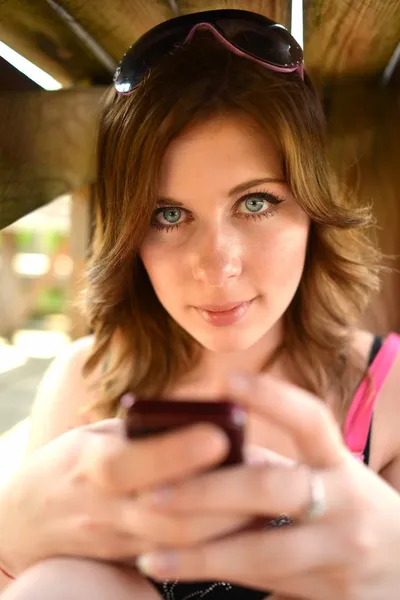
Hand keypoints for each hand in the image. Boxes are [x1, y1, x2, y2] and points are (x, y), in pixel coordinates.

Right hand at [0, 416, 251, 575]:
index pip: (127, 463)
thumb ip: (143, 428)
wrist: (31, 517)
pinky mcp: (130, 562)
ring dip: (227, 525)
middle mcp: (101, 508)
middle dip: (219, 497)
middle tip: (263, 472)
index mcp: (87, 462)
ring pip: (179, 547)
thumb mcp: (97, 433)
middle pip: (165, 517)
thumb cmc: (74, 461)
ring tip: (266, 498)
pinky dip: (215, 542)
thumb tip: (206, 410)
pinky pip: (178, 558)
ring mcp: (116, 542)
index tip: (217, 436)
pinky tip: (246, 523)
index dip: (172, 453)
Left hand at [134, 373, 399, 599]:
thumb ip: (275, 463)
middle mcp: (346, 503)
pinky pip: (262, 583)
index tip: (226, 380)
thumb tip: (203, 446)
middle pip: (271, 489)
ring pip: (259, 552)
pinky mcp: (330, 593)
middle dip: (207, 492)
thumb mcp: (328, 474)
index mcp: (340, 462)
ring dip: (199, 552)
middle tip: (153, 493)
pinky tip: (174, 570)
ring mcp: (340, 553)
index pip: (310, 420)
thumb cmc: (351, 506)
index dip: (271, 397)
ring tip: (148, 550)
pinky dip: (215, 575)